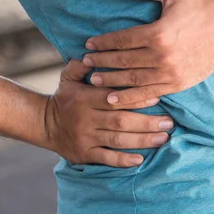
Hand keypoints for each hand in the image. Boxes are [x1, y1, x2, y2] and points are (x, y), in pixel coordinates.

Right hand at [44, 60, 173, 166]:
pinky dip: (123, 160)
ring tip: (163, 138)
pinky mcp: (85, 154)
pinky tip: (140, 160)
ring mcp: (86, 137)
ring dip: (143, 140)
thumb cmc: (65, 98)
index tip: (158, 99)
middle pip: (121, 121)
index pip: (114, 98)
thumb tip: (92, 53)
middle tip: (169, 123)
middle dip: (147, 123)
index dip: (136, 99)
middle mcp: (86, 118)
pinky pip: (106, 158)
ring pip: (118, 140)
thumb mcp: (69, 78)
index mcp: (85, 98)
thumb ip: (82, 66)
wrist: (43, 125)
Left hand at [82, 0, 213, 105]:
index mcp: (159, 33)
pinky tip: (116, 99)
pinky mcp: (179, 84)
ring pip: (134, 80)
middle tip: (86, 65)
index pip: (122, 40)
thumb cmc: (199, 6)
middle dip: (102, 63)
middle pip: (124, 62)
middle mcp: (163, 56)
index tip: (89, 46)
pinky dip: (132, 98)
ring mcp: (171, 73)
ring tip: (95, 82)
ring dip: (112, 82)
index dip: (103, 43)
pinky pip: (150, 93)